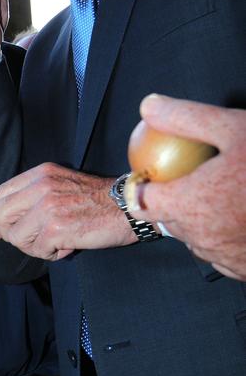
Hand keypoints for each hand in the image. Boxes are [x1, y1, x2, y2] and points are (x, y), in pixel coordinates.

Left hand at [0, 163, 135, 259]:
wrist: (129, 207)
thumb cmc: (99, 200)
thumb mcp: (62, 185)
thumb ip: (34, 197)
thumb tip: (3, 225)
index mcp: (41, 174)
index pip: (1, 194)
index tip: (3, 230)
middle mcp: (41, 186)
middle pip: (1, 215)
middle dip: (10, 234)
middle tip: (30, 241)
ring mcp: (47, 206)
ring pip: (16, 236)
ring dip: (34, 246)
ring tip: (55, 242)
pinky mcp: (56, 227)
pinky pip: (38, 250)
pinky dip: (51, 254)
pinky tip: (68, 246)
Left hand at [130, 94, 245, 279]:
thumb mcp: (233, 128)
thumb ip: (185, 118)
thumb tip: (149, 107)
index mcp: (188, 204)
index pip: (139, 200)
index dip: (142, 185)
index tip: (153, 174)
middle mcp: (200, 236)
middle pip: (167, 219)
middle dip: (172, 200)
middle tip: (195, 177)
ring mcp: (222, 256)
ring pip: (193, 237)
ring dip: (199, 219)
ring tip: (223, 195)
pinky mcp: (242, 268)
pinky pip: (219, 251)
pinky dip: (223, 235)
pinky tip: (239, 215)